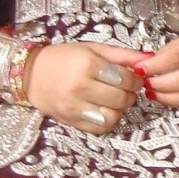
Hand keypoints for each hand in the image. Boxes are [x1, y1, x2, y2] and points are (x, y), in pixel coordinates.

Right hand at [23, 43, 142, 134]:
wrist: (31, 75)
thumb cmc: (63, 58)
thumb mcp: (92, 49)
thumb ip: (122, 55)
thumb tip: (148, 59)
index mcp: (87, 64)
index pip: (125, 78)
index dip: (135, 79)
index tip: (133, 78)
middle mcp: (80, 87)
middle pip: (121, 98)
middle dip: (129, 94)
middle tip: (124, 88)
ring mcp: (75, 107)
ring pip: (113, 116)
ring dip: (119, 109)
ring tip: (114, 100)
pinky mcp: (71, 121)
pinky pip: (99, 128)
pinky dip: (107, 121)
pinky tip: (103, 110)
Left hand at [134, 34, 178, 107]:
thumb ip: (165, 52)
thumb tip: (142, 62)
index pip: (177, 55)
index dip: (156, 64)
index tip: (140, 68)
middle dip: (160, 83)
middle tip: (146, 82)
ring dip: (165, 95)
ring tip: (152, 91)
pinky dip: (174, 102)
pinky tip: (164, 97)